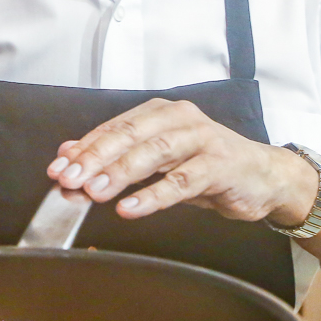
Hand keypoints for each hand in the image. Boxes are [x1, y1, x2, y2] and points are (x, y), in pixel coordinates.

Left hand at [44, 98, 316, 223]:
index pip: (113, 128)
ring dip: (120, 173)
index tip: (57, 170)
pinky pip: (182, 181)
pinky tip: (129, 208)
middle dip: (95, 159)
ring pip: (154, 153)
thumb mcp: (156, 161)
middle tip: (70, 180)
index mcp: (159, 112)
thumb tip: (68, 155)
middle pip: (129, 135)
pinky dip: (153, 195)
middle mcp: (179, 118)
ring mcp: (202, 139)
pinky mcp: (220, 164)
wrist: (263, 177)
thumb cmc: (206, 167)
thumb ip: (115, 156)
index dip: (83, 149)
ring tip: (94, 192)